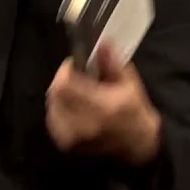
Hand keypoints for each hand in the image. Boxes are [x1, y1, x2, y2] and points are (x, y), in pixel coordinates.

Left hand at [44, 41, 162, 166]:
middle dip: (62, 80)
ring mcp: (73, 138)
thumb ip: (112, 63)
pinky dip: (58, 109)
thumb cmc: (133, 110)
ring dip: (59, 95)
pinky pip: (52, 120)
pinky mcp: (67, 145)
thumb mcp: (129, 83)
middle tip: (76, 77)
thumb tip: (102, 43)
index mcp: (101, 109)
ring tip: (76, 92)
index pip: (64, 85)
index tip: (75, 65)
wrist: (137, 145)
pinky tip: (72, 106)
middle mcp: (84, 126)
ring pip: (52, 106)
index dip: (65, 71)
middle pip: (55, 95)